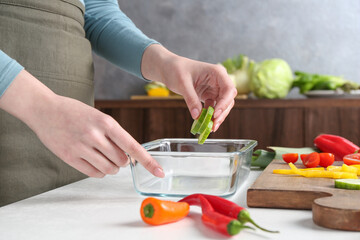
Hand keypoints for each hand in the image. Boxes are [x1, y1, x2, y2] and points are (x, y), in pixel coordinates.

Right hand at [0, 70, 164, 177]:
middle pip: (122, 161)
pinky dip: (98, 171)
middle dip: (122, 160)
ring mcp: (81, 147)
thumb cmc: (75, 112)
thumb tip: (128, 155)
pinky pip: (94, 173)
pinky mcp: (70, 157)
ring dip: (110, 167)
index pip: (133, 146)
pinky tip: (92, 160)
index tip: (160, 172)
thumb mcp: (99, 117)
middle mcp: (95, 135)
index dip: (148, 161)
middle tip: (112, 151)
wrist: (45, 110)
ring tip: (101, 155)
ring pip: (109, 169)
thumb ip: (114, 135)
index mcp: (106, 122)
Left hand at [142, 44, 236, 131]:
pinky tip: (205, 123)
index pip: (228, 89)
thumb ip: (191, 99)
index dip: (224, 103)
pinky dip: (210, 116)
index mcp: (217, 73)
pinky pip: (213, 108)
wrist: (169, 68)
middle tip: (213, 126)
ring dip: (217, 117)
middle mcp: (219, 81)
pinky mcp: (209, 95)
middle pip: (228, 99)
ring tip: (210, 128)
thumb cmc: (176, 69)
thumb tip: (197, 115)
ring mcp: (215, 89)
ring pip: (222, 106)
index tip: (215, 114)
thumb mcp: (182, 83)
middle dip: (222, 113)